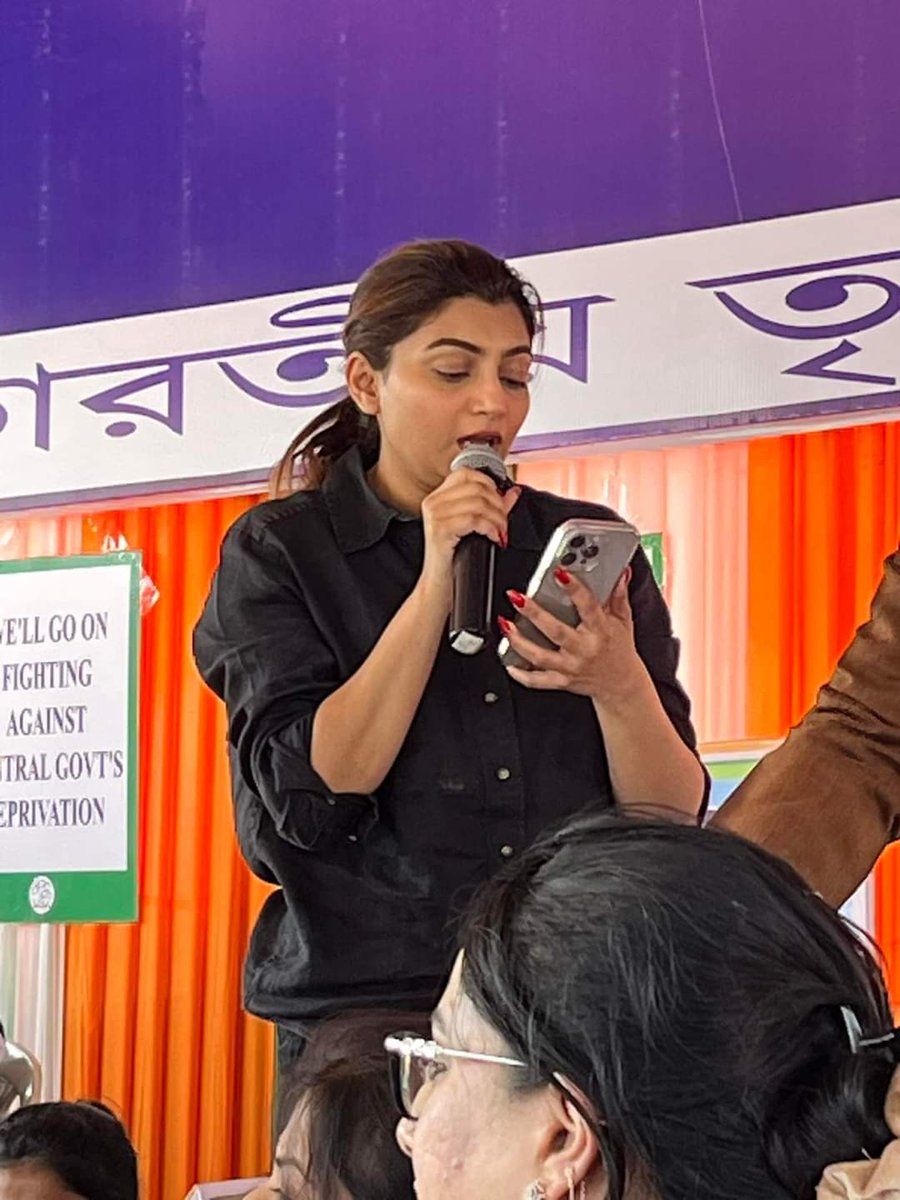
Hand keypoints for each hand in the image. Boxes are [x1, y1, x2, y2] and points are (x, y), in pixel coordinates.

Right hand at [420, 470, 519, 585]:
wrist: (439, 585)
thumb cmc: (454, 558)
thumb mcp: (474, 527)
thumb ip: (493, 506)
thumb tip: (513, 492)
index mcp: (438, 497)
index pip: (466, 473)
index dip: (488, 483)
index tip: (499, 501)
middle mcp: (433, 502)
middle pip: (476, 487)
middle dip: (498, 505)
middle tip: (504, 523)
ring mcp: (435, 515)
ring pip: (478, 503)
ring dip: (497, 519)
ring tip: (500, 533)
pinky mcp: (440, 529)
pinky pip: (475, 520)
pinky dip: (491, 528)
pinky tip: (494, 539)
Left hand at [502, 568, 643, 704]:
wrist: (620, 685)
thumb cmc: (619, 650)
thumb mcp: (623, 621)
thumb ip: (618, 596)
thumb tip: (620, 573)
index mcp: (600, 632)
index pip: (588, 607)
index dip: (574, 589)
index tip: (560, 573)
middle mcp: (583, 650)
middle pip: (555, 631)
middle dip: (534, 613)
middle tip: (518, 597)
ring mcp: (570, 667)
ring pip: (539, 656)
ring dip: (519, 640)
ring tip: (505, 624)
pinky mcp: (561, 681)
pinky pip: (536, 680)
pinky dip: (520, 673)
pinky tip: (508, 662)